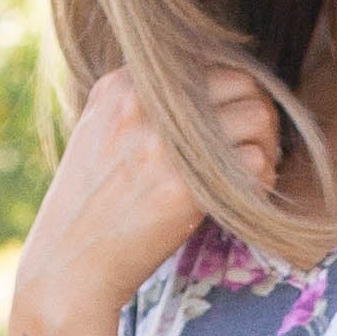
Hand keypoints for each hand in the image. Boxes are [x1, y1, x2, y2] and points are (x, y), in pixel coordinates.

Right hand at [16, 63, 281, 330]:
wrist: (68, 270)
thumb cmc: (89, 212)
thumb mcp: (100, 137)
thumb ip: (144, 109)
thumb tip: (214, 96)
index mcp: (122, 85)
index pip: (209, 65)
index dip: (234, 96)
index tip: (233, 128)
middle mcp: (143, 103)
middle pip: (242, 83)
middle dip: (260, 115)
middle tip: (258, 151)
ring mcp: (163, 143)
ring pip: (257, 117)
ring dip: (268, 147)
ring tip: (256, 175)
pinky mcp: (184, 186)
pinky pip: (255, 163)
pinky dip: (263, 180)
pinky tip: (248, 198)